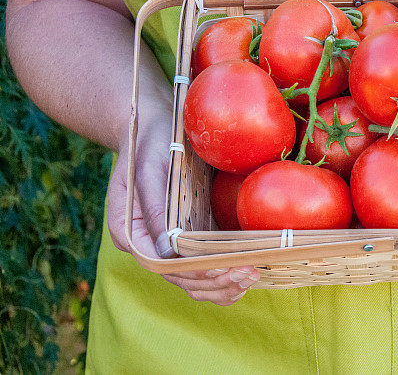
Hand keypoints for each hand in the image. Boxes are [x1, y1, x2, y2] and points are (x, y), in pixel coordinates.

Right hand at [106, 102, 257, 305]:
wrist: (157, 126)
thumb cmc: (151, 143)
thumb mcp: (149, 169)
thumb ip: (154, 209)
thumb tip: (166, 250)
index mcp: (130, 231)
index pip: (162, 266)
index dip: (195, 272)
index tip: (225, 268)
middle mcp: (149, 244)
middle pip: (181, 279)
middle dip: (216, 282)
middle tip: (250, 273)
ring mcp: (169, 244)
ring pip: (194, 281)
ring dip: (223, 286)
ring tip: (252, 277)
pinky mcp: (189, 237)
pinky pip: (205, 267)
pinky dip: (224, 277)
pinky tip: (247, 274)